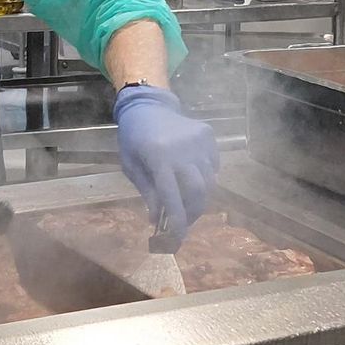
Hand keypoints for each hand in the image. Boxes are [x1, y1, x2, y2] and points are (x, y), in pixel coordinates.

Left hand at [114, 86, 218, 243]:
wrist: (147, 106)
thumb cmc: (134, 138)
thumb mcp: (132, 166)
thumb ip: (148, 191)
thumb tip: (158, 219)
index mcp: (158, 156)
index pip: (172, 196)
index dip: (177, 221)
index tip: (177, 238)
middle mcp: (183, 149)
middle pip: (198, 192)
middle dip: (193, 213)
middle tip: (184, 223)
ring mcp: (199, 140)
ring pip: (209, 181)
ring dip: (200, 199)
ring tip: (188, 205)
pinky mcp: (208, 135)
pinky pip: (213, 166)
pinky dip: (206, 179)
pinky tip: (193, 180)